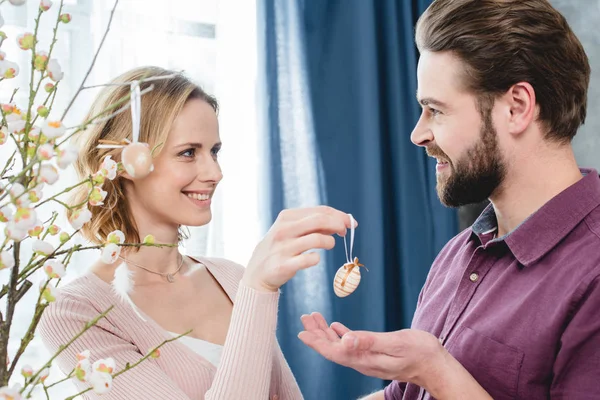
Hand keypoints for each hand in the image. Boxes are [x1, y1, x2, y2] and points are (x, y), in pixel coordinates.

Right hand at [242, 207, 356, 292]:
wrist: (257, 272)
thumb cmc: (280, 248)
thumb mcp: (290, 230)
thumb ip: (312, 224)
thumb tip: (340, 221)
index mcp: (286, 217)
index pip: (320, 211)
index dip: (339, 215)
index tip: (350, 222)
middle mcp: (283, 230)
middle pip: (320, 220)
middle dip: (338, 224)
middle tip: (344, 232)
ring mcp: (283, 248)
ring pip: (317, 239)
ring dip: (330, 242)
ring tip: (330, 245)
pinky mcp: (284, 265)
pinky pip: (309, 259)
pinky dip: (316, 258)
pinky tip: (314, 259)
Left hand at [298, 313, 446, 390]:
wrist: (436, 365)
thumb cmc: (419, 352)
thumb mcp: (395, 343)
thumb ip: (370, 342)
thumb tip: (345, 339)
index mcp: (365, 359)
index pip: (334, 352)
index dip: (316, 342)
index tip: (301, 332)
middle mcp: (363, 361)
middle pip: (333, 349)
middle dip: (316, 334)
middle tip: (305, 317)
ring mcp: (368, 358)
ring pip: (340, 345)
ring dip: (325, 332)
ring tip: (314, 318)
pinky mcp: (375, 353)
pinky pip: (352, 344)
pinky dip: (340, 333)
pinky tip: (335, 327)